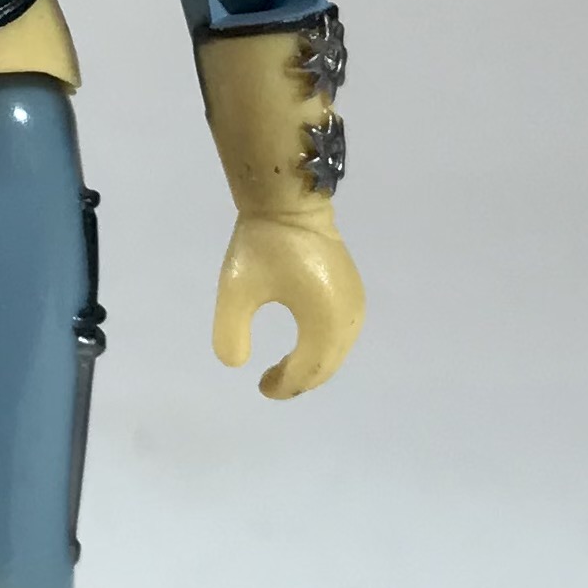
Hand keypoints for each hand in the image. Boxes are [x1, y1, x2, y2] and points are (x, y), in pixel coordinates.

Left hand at [211, 212, 366, 399]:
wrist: (289, 201)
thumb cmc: (261, 245)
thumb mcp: (235, 290)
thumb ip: (231, 332)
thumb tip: (237, 364)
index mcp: (323, 321)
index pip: (308, 369)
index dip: (285, 386)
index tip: (261, 386)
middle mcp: (348, 317)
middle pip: (327, 365)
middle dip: (300, 380)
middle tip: (269, 383)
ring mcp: (356, 302)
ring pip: (338, 350)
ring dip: (314, 365)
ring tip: (284, 370)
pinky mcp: (353, 290)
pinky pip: (343, 332)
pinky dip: (325, 346)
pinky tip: (304, 345)